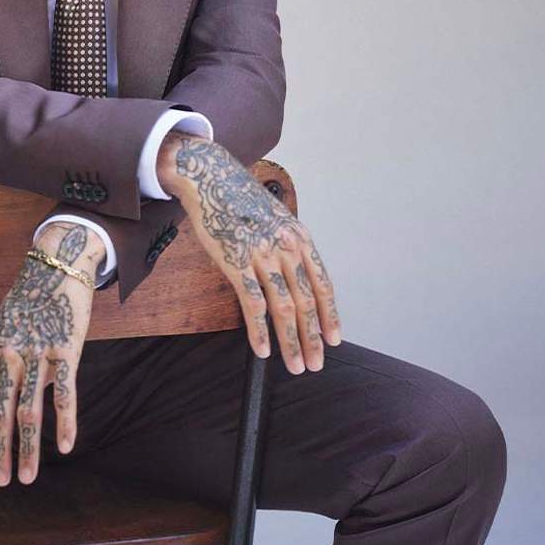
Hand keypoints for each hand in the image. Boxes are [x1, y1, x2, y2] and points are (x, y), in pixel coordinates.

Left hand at [0, 223, 99, 484]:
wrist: (57, 264)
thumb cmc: (31, 299)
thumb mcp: (7, 326)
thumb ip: (8, 362)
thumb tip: (14, 400)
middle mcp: (10, 354)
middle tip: (1, 481)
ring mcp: (37, 353)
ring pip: (28, 411)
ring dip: (28, 449)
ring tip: (27, 477)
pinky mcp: (66, 350)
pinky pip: (65, 394)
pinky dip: (66, 424)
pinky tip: (66, 447)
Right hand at [158, 130, 341, 373]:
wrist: (210, 179)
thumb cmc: (239, 200)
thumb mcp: (274, 220)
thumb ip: (285, 248)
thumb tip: (290, 279)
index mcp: (299, 238)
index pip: (322, 284)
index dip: (330, 315)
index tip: (334, 339)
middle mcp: (286, 248)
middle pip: (307, 302)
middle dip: (313, 338)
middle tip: (315, 362)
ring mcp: (262, 255)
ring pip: (284, 308)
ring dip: (291, 342)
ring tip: (295, 365)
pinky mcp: (236, 263)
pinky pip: (253, 304)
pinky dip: (259, 331)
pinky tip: (262, 349)